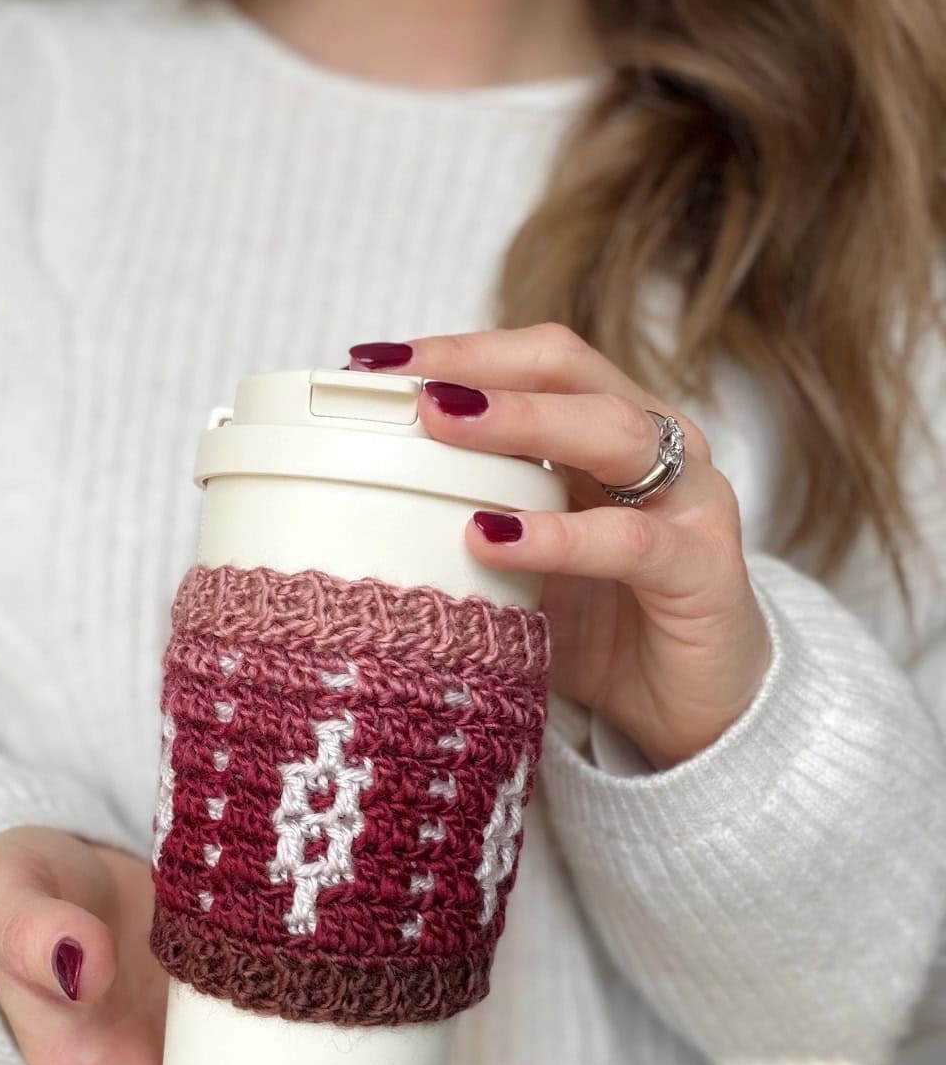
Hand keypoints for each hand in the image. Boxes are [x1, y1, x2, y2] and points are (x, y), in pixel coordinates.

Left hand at [349, 327, 771, 769]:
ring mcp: (692, 503)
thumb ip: (470, 521)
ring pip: (609, 433)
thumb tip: (359, 504)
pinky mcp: (704, 570)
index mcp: (612, 433)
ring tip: (442, 424)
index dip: (461, 350)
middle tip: (403, 383)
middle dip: (482, 366)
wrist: (700, 715)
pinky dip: (556, 536)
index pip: (538, 361)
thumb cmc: (607, 631)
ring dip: (520, 422)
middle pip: (571, 371)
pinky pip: (627, 541)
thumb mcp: (522, 566)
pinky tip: (492, 538)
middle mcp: (660, 448)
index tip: (373, 363)